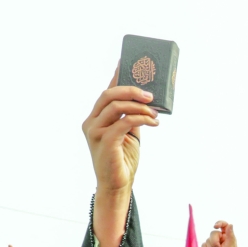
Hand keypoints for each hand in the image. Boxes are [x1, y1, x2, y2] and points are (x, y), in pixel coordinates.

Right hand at [83, 69, 158, 246]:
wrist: (117, 185)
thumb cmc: (123, 161)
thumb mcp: (130, 134)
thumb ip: (133, 117)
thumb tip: (148, 102)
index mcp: (96, 118)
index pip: (107, 92)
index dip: (116, 76)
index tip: (127, 61)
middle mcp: (91, 122)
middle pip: (109, 95)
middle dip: (131, 89)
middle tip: (152, 94)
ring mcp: (95, 131)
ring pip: (116, 107)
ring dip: (139, 106)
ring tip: (156, 113)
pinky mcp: (104, 142)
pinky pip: (124, 123)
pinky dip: (141, 119)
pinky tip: (154, 123)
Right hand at [202, 221, 238, 246]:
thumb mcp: (231, 245)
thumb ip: (230, 234)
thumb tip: (231, 224)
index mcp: (226, 234)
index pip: (224, 225)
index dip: (219, 223)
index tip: (215, 226)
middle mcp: (219, 237)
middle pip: (212, 234)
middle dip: (214, 242)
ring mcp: (212, 242)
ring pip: (207, 241)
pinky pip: (203, 246)